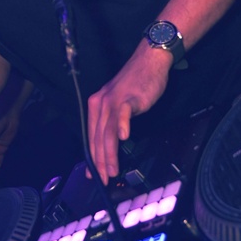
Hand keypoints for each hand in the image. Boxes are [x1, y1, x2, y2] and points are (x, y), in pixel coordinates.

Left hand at [87, 46, 170, 183]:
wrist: (149, 62)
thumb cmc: (136, 85)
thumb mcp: (119, 104)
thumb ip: (113, 122)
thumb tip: (113, 144)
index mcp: (96, 106)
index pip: (91, 137)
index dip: (92, 158)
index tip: (93, 175)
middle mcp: (101, 104)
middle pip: (98, 137)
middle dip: (99, 162)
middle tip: (103, 179)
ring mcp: (114, 100)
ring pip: (107, 131)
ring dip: (109, 152)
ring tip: (112, 169)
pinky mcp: (128, 97)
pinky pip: (122, 113)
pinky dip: (122, 126)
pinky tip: (124, 138)